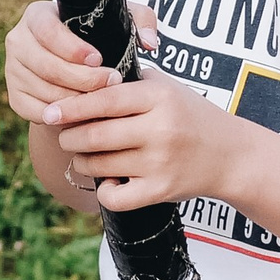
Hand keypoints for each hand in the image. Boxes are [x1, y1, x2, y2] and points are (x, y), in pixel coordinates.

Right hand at [3, 0, 129, 135]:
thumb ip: (140, 20)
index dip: (72, 48)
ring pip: (44, 91)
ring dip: (76, 100)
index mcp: (37, 16)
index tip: (99, 59)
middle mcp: (18, 40)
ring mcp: (13, 70)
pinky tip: (85, 113)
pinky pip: (38, 111)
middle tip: (111, 82)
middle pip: (46, 65)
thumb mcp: (119, 22)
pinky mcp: (15, 97)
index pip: (48, 31)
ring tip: (103, 99)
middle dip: (82, 78)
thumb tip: (148, 42)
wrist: (72, 67)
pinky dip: (63, 116)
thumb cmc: (98, 38)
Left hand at [49, 54, 241, 213]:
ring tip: (83, 155)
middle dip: (71, 137)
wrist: (231, 156)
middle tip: (66, 136)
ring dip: (82, 161)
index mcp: (158, 97)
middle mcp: (160, 129)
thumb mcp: (166, 88)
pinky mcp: (161, 191)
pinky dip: (104, 191)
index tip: (49, 112)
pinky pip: (115, 197)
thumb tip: (77, 81)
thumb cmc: (189, 116)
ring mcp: (160, 162)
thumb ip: (127, 81)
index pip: (104, 100)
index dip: (71, 107)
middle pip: (95, 135)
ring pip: (99, 165)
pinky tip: (109, 181)